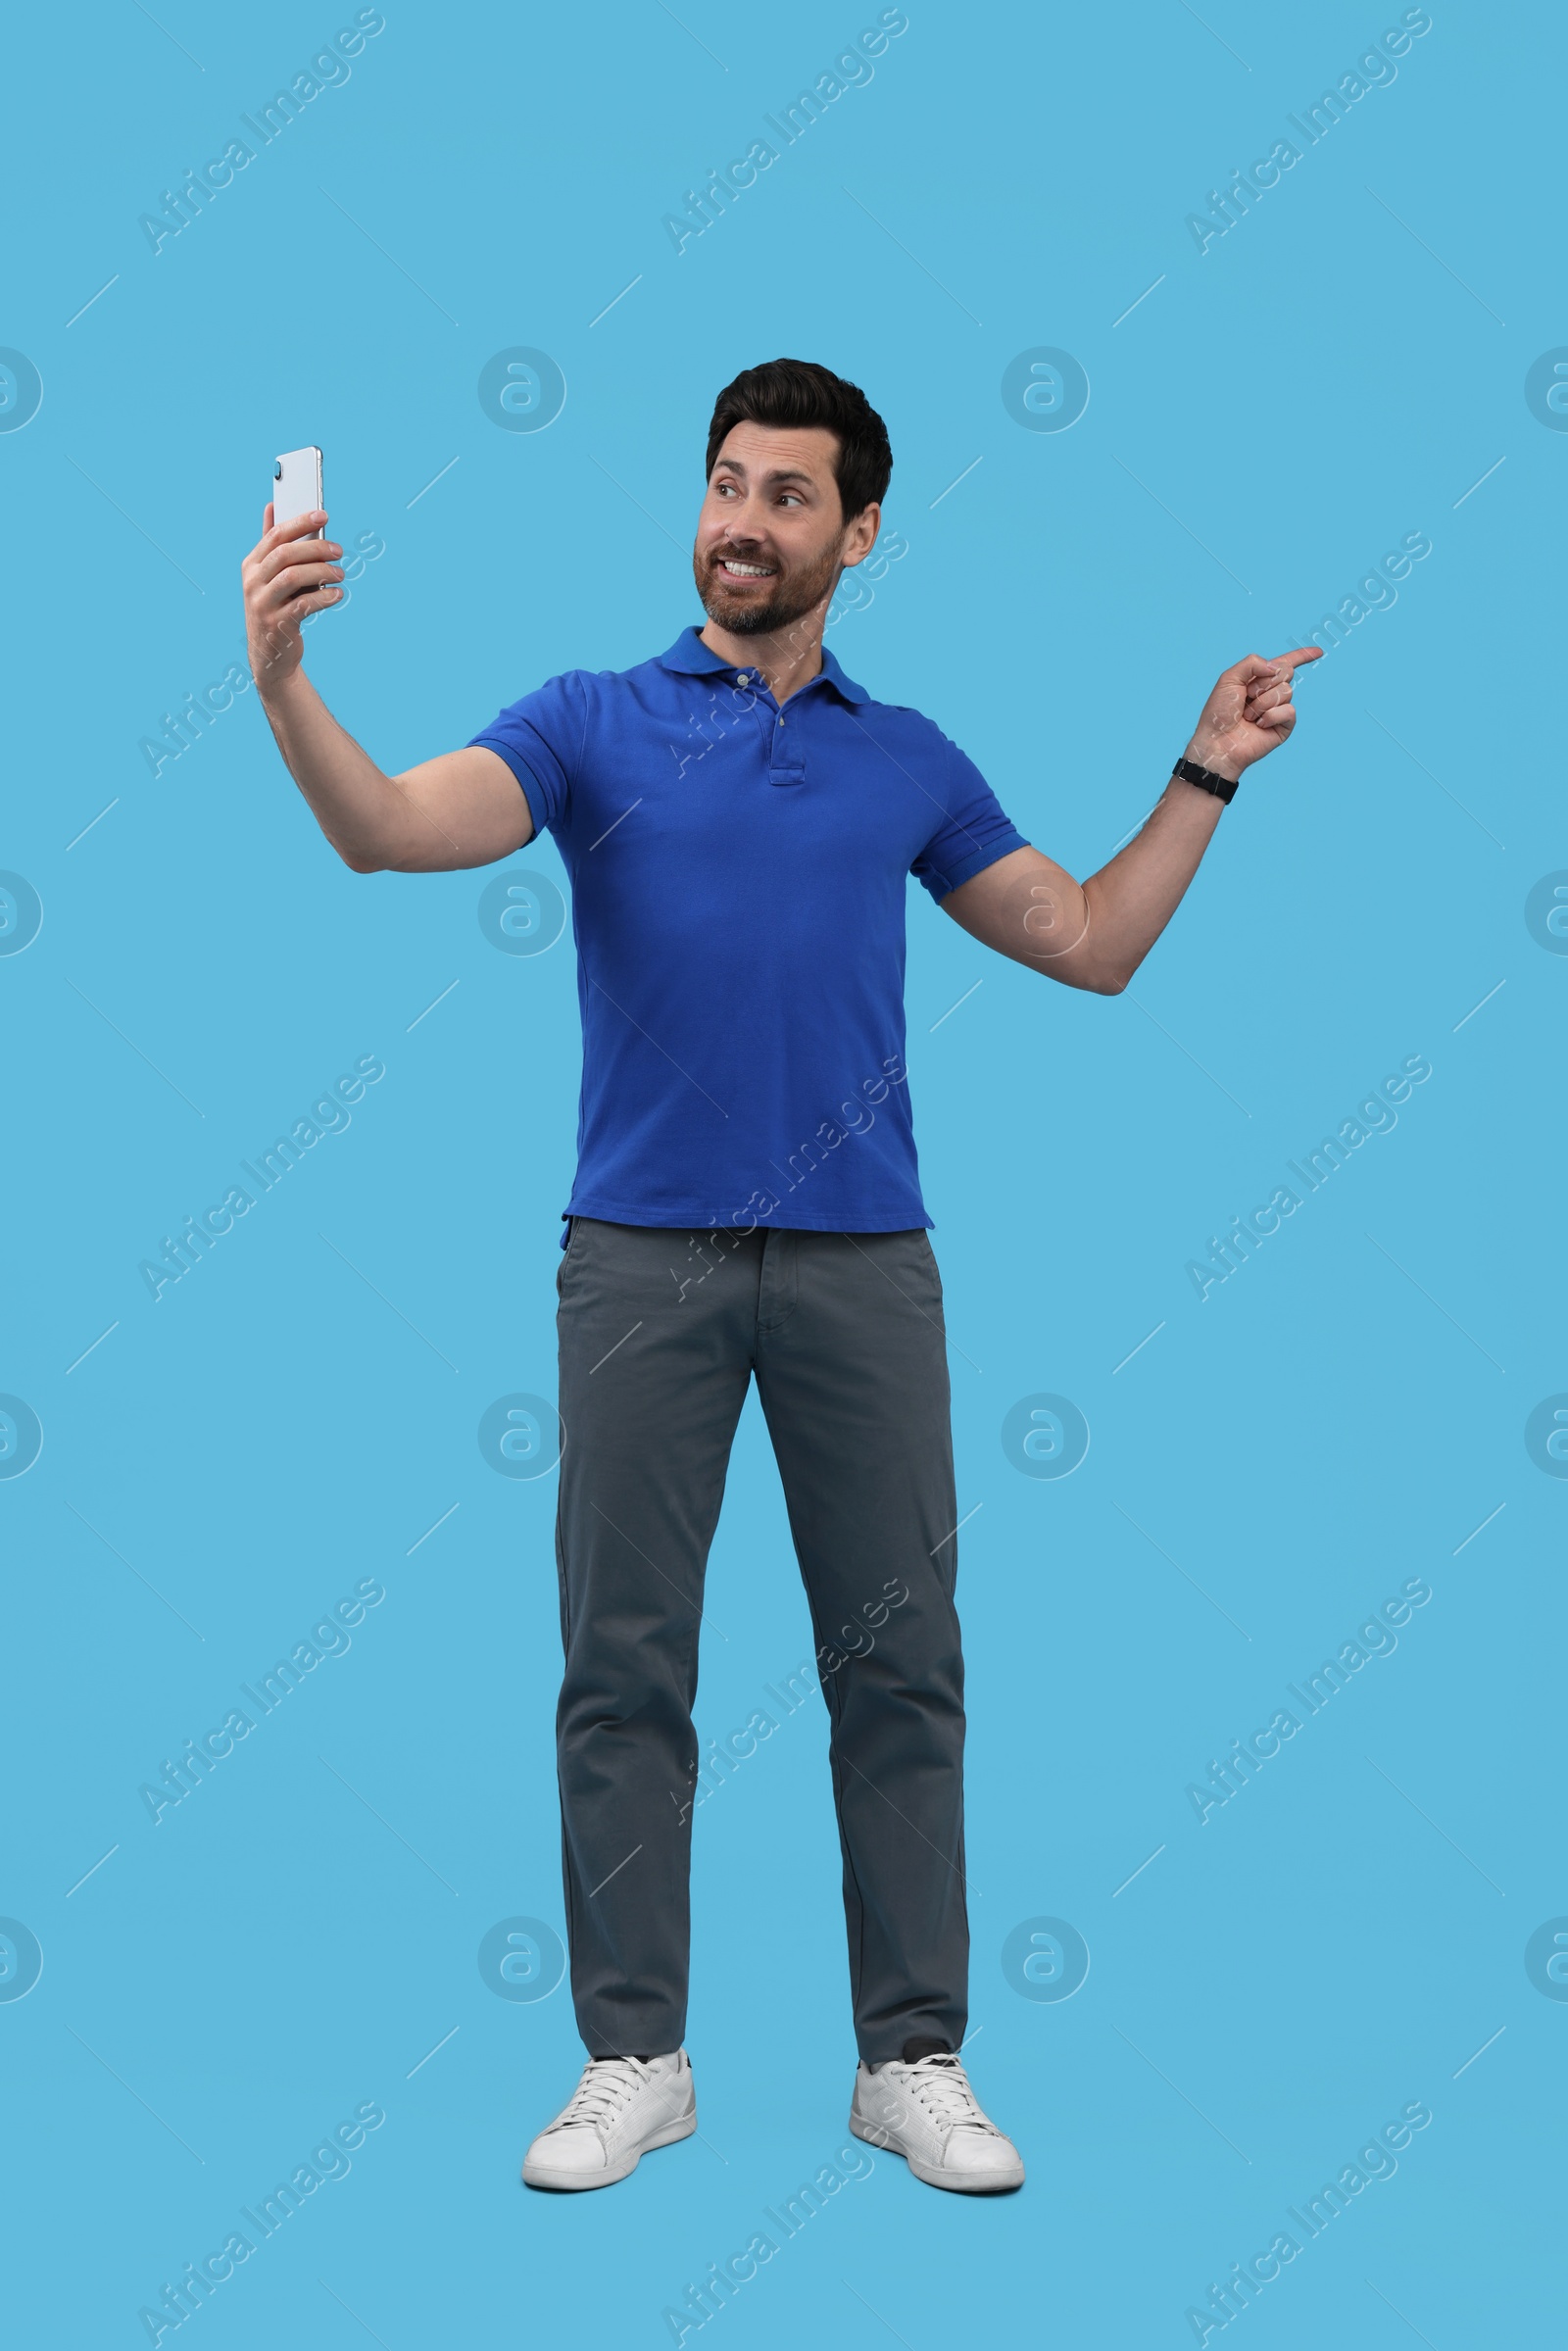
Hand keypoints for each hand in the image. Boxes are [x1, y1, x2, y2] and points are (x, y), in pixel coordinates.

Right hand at [242, 503, 344, 697]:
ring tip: (341, 574)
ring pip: (292, 576)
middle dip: (315, 548)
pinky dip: (323, 598)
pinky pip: (303, 605)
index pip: (275, 535)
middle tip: (339, 551)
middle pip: (285, 554)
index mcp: (252, 565)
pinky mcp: (276, 625)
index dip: (300, 522)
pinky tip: (337, 595)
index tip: (323, 514)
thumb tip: (272, 506)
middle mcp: (252, 582)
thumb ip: (271, 544)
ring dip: (321, 572)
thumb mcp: (268, 576)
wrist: (270, 656)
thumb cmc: (275, 608)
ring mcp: (262, 604)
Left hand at [1182, 647, 1322, 781]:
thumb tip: (1276, 667)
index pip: (1285, 663)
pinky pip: (1289, 710)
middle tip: (1246, 697)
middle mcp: (1272, 692)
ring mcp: (1279, 709)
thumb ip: (1252, 662)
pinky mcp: (1285, 725)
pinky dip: (1271, 716)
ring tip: (1248, 715)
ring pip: (1286, 691)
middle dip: (1264, 682)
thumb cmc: (1219, 712)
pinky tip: (1259, 725)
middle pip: (1286, 671)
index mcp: (1259, 678)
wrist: (1218, 741)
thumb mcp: (1229, 678)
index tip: (1318, 651)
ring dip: (1263, 702)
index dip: (1302, 656)